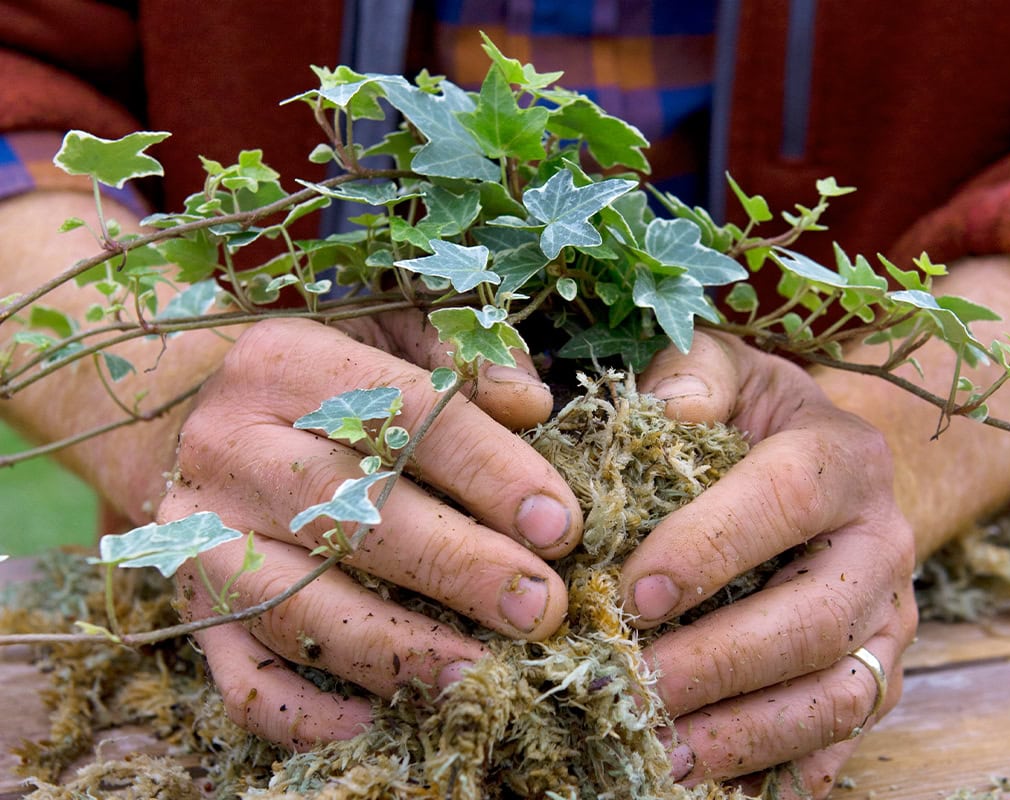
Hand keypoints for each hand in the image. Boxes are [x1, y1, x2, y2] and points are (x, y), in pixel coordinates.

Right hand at [164, 313, 582, 748]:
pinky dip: (306, 711)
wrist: (180, 406)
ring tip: (479, 676)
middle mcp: (232, 446)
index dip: (488, 472)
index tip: (560, 525)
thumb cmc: (318, 375)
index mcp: (289, 363)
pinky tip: (380, 723)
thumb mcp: (384, 333)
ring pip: (291, 602)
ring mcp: (202, 533)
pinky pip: (240, 672)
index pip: (402, 414)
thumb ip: (462, 361)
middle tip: (541, 607)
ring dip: (393, 648)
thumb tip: (534, 405)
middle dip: (454, 566)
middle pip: (346, 511)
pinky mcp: (190, 603)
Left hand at [630, 330, 917, 795]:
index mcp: (844, 459)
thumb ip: (694, 373)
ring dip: (749, 733)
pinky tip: (714, 786)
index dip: (711, 548)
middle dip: (721, 662)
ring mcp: (891, 617)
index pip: (785, 502)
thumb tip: (666, 410)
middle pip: (815, 619)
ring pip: (839, 693)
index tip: (634, 593)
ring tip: (664, 753)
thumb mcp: (729, 368)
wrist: (831, 464)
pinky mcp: (882, 672)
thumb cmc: (756, 416)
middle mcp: (882, 543)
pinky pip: (846, 736)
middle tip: (634, 687)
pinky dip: (785, 770)